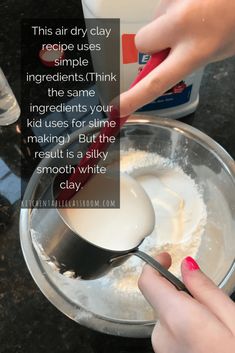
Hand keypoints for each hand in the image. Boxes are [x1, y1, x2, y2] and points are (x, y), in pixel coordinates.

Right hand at [120, 0, 234, 116]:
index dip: (133, 98)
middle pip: (141, 43)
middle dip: (151, 46)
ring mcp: (175, 0)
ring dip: (166, 24)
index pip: (156, 82)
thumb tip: (165, 60)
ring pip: (154, 21)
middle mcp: (182, 24)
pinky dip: (175, 8)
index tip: (117, 109)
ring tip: (195, 15)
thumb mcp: (218, 52)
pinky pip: (164, 5)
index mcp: (197, 49)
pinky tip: (195, 4)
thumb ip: (188, 59)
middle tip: (173, 42)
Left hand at [138, 253, 234, 352]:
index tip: (166, 258)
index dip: (155, 264)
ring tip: (212, 327)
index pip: (148, 281)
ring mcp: (162, 349)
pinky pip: (170, 333)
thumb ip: (205, 289)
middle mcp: (162, 334)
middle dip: (181, 294)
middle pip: (161, 298)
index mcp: (177, 318)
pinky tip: (205, 340)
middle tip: (209, 304)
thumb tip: (187, 266)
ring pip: (168, 316)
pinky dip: (184, 329)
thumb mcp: (232, 318)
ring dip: (184, 313)